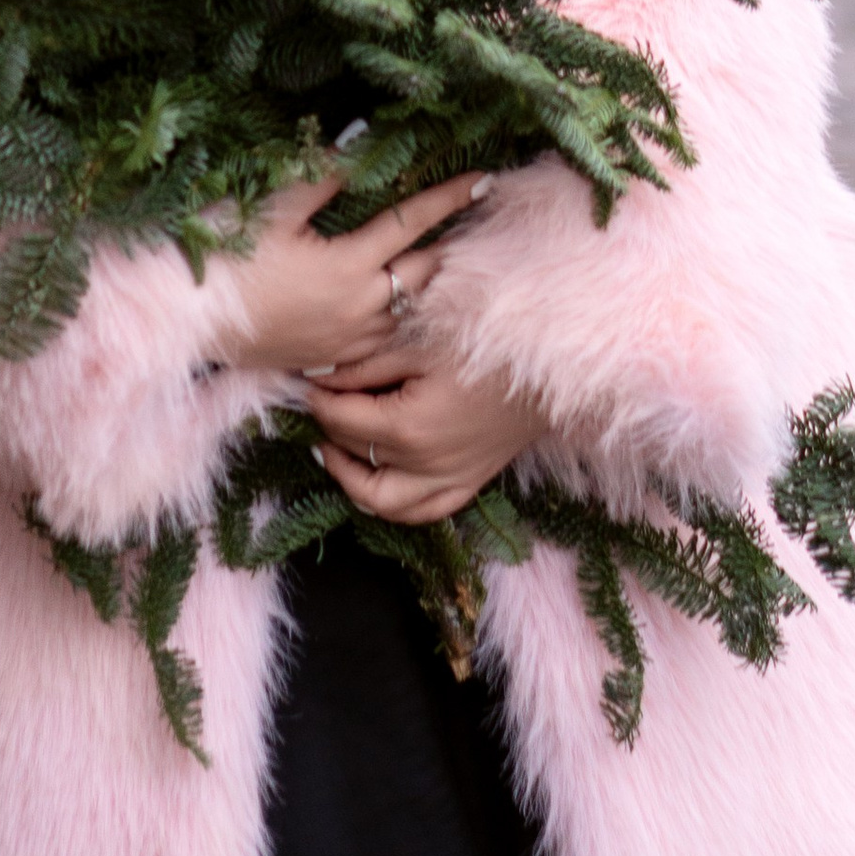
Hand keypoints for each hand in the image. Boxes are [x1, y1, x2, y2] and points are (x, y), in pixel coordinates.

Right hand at [227, 166, 490, 380]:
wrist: (193, 325)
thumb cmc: (228, 259)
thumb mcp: (272, 210)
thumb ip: (320, 177)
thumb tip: (359, 143)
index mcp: (349, 264)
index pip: (412, 221)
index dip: (450, 197)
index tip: (486, 179)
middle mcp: (362, 305)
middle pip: (427, 273)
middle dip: (458, 247)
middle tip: (487, 227)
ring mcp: (352, 338)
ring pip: (412, 312)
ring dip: (435, 286)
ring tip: (457, 265)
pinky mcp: (335, 359)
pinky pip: (386, 339)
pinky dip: (406, 319)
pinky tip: (410, 307)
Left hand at [303, 352, 542, 526]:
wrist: (548, 364)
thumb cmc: (484, 343)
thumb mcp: (418, 344)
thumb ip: (364, 365)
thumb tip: (318, 376)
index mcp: (408, 427)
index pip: (341, 420)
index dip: (317, 401)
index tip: (306, 384)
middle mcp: (425, 465)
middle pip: (356, 455)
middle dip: (329, 430)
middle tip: (319, 406)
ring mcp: (449, 480)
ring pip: (383, 503)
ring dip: (353, 481)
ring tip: (335, 450)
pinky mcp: (470, 484)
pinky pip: (424, 512)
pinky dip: (396, 505)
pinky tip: (381, 478)